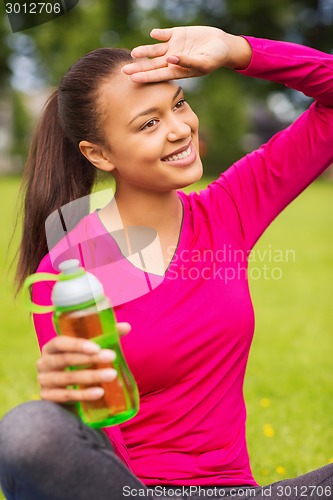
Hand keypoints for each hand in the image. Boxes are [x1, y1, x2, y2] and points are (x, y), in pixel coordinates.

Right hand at [37, 322, 130, 403]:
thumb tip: (126, 327)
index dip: (77, 344)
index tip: (96, 347)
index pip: (60, 342)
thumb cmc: (79, 364)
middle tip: (111, 357)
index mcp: (51, 347)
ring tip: (112, 375)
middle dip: (90, 359)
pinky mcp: (47, 398)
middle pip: (65, 359)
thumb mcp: (89, 350)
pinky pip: (67, 396)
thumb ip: (106, 337)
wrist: (68, 392)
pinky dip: (84, 394)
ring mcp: (44, 381)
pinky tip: (100, 392)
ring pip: (68, 378)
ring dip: (91, 376)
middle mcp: (44, 363)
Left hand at [122, 26, 251, 82]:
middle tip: (124, 70)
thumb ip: (187, 62)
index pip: (158, 75)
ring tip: (134, 53)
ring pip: (154, 50)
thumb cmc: (214, 58)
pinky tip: (154, 34)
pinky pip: (164, 34)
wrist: (222, 45)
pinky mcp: (176, 34)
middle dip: (139, 68)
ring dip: (144, 51)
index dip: (145, 77)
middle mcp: (172, 60)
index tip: (133, 79)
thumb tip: (171, 58)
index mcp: (177, 70)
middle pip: (152, 65)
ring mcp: (173, 47)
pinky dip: (159, 34)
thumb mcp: (203, 62)